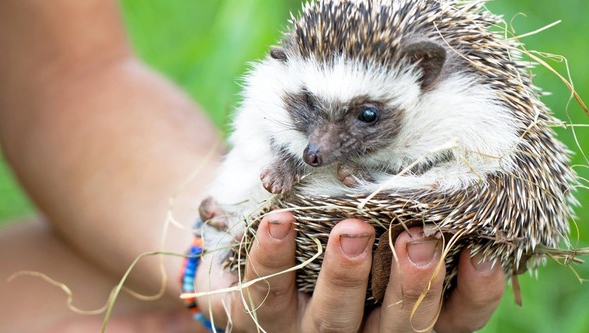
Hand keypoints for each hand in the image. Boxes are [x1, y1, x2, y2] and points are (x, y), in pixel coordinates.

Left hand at [195, 211, 504, 332]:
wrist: (262, 255)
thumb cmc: (341, 235)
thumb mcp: (382, 228)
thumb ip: (412, 216)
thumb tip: (457, 168)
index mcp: (400, 317)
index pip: (454, 318)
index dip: (474, 293)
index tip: (483, 253)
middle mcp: (362, 332)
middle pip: (398, 325)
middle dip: (411, 285)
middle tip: (418, 241)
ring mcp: (307, 329)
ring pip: (332, 317)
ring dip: (345, 274)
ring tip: (351, 230)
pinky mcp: (258, 317)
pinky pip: (265, 290)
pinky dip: (273, 254)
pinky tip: (280, 219)